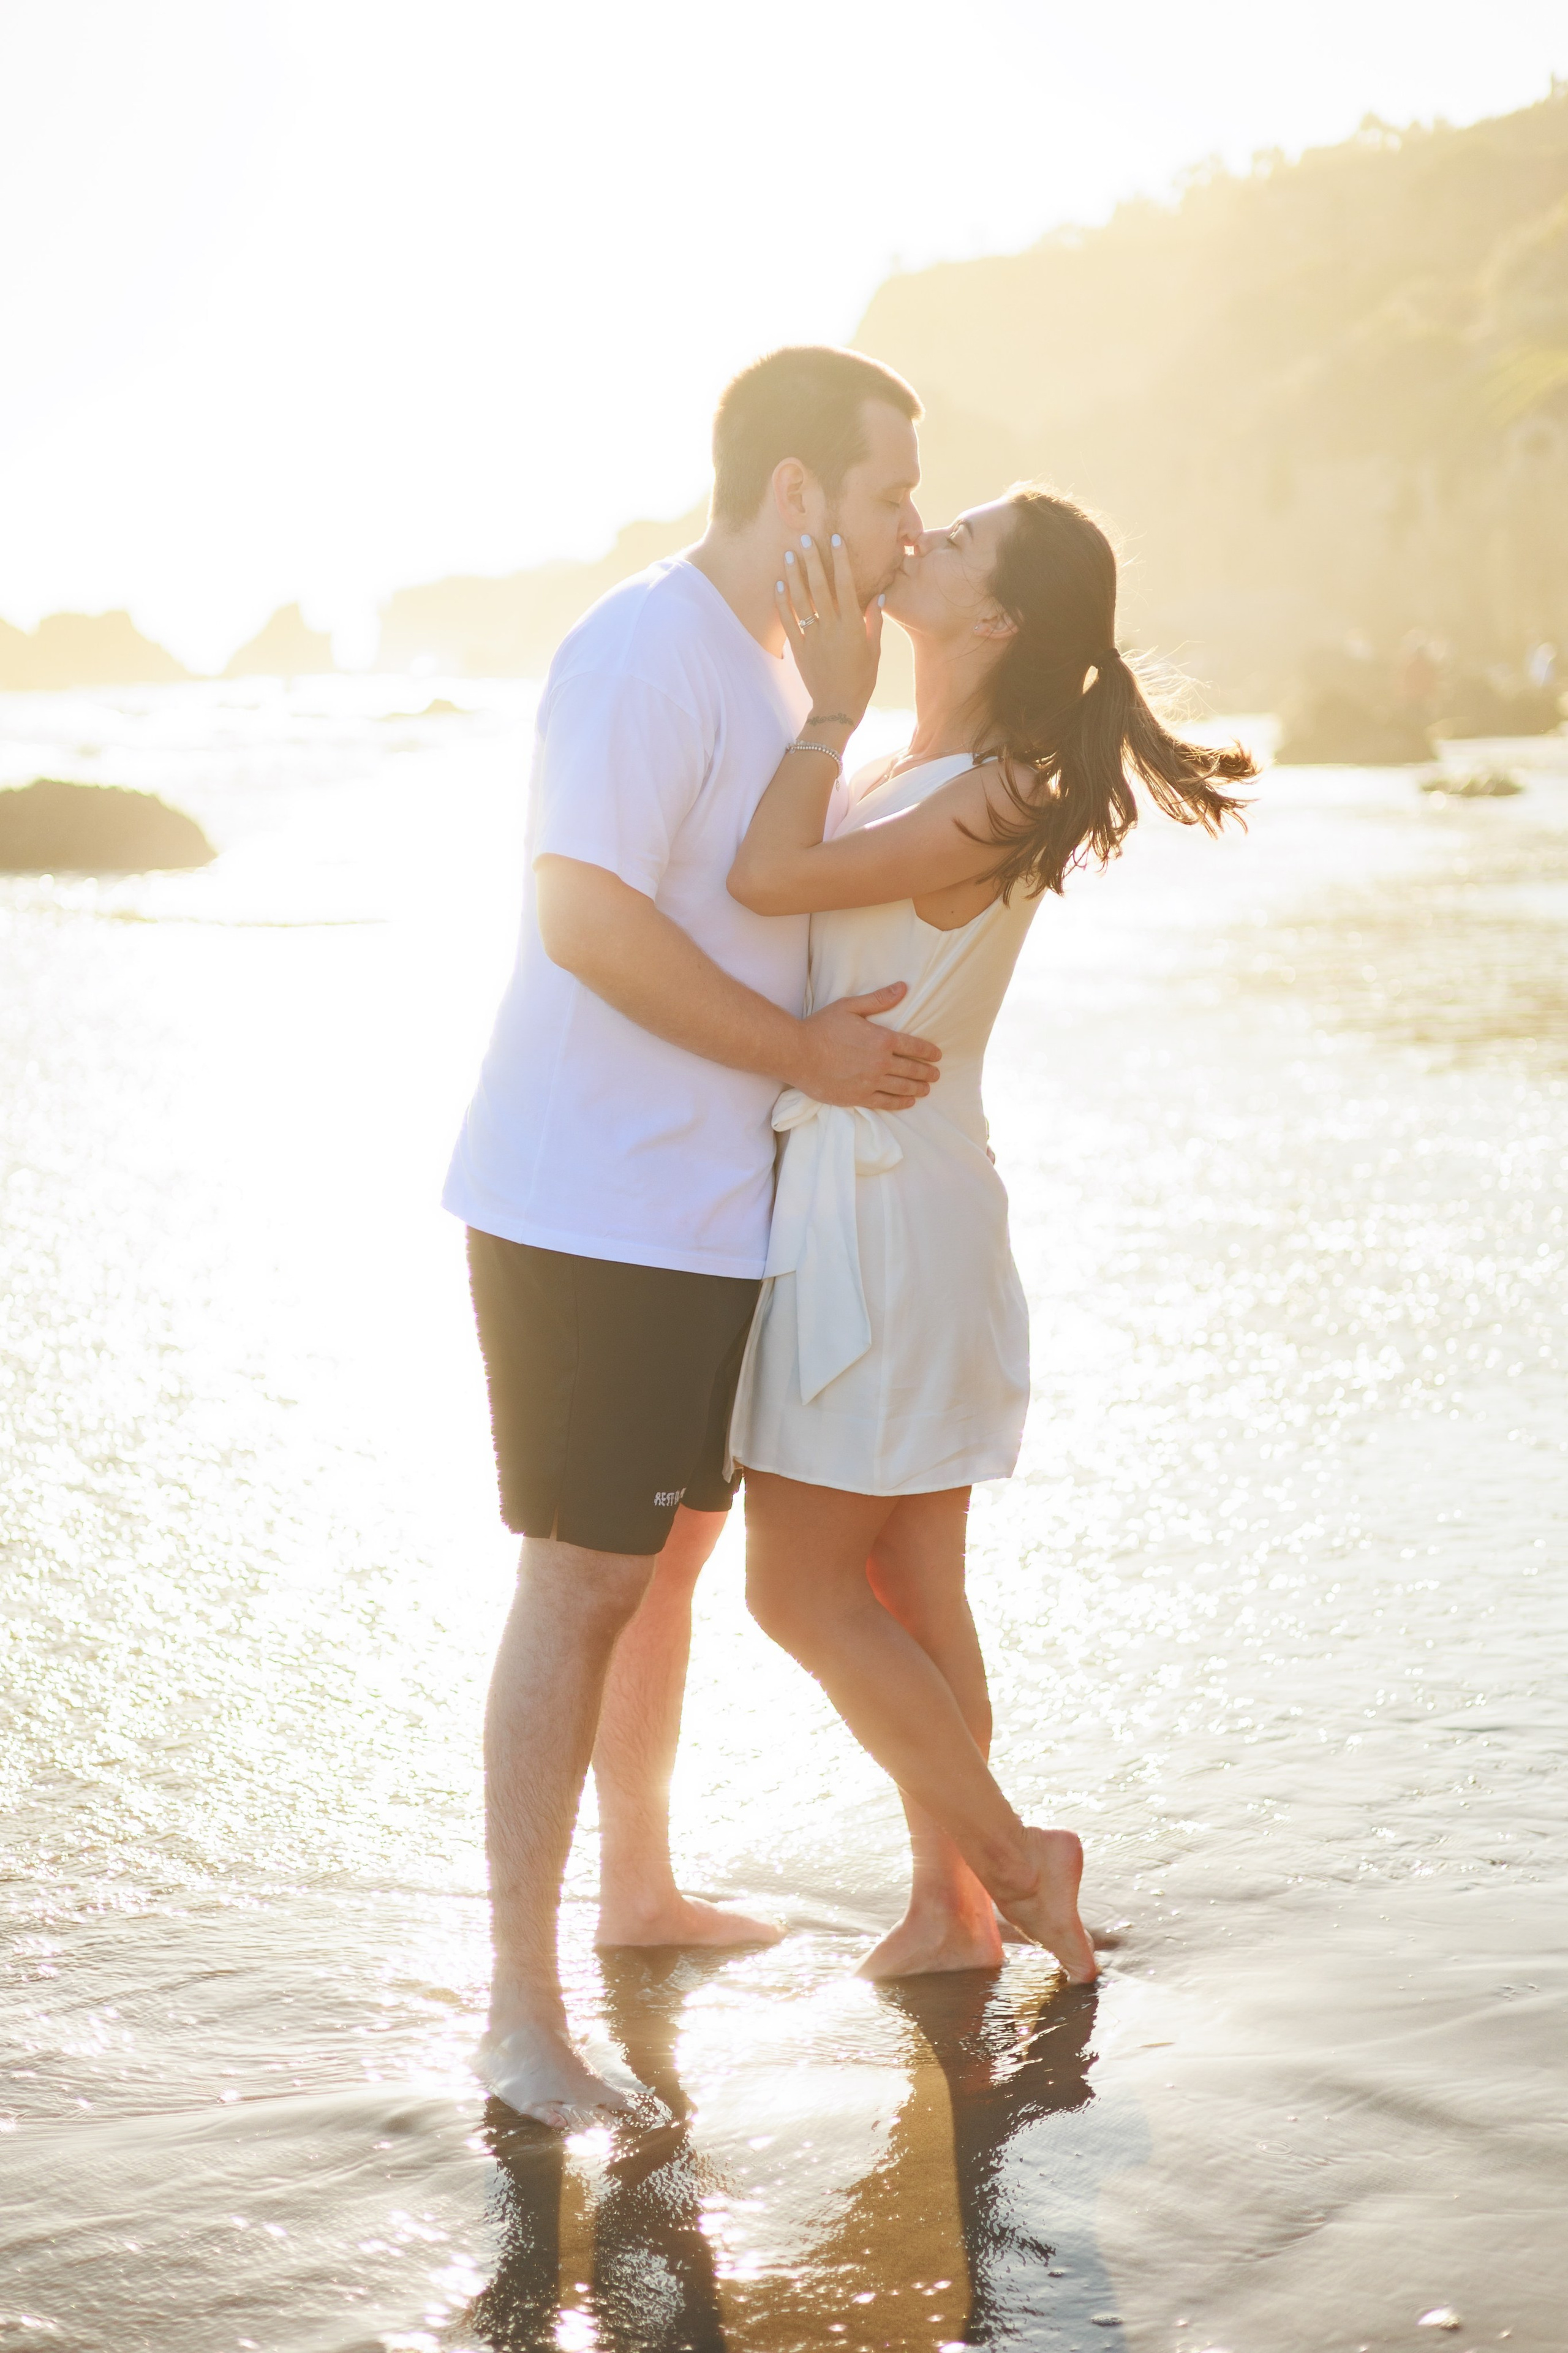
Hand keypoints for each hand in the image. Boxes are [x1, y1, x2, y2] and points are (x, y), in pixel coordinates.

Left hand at [777, 532, 881, 728]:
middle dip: (813, 560)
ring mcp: (813, 637)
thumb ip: (874, 622)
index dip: (840, 560)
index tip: (835, 538)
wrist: (837, 708)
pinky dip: (781, 602)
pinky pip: (788, 621)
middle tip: (805, 538)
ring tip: (789, 554)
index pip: (845, 585)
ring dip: (794, 576)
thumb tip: (879, 595)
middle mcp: (831, 627)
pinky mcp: (799, 648)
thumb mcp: (874, 651)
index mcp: (852, 626)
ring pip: (801, 600)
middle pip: (820, 587)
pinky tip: (777, 584)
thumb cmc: (861, 680)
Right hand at [790, 981, 940, 1110]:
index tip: (937, 1056)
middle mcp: (881, 1063)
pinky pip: (886, 1102)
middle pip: (912, 1069)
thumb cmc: (821, 1027)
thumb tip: (903, 988)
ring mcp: (870, 1082)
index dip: (928, 1052)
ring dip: (918, 1088)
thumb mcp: (850, 1006)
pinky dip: (901, 1103)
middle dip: (927, 1072)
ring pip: (902, 1088)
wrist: (797, 1053)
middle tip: (935, 1075)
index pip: (914, 1046)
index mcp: (882, 1039)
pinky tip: (908, 1102)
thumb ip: (879, 999)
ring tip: (926, 1089)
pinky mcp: (858, 1097)